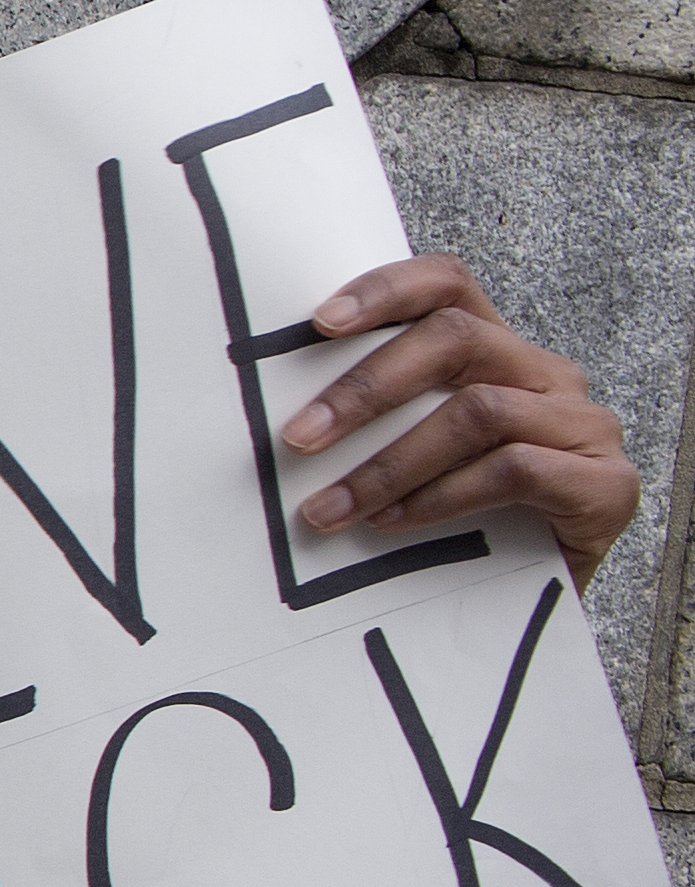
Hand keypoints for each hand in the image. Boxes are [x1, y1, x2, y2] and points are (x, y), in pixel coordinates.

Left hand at [282, 256, 643, 588]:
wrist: (537, 601)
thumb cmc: (464, 523)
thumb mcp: (413, 461)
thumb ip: (374, 425)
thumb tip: (281, 420)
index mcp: (497, 354)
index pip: (449, 285)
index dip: (387, 290)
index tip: (320, 323)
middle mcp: (546, 376)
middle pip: (456, 339)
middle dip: (367, 388)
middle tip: (300, 437)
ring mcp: (583, 426)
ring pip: (478, 411)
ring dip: (389, 464)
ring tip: (328, 508)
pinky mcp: (605, 484)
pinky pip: (514, 469)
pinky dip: (442, 497)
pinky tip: (392, 524)